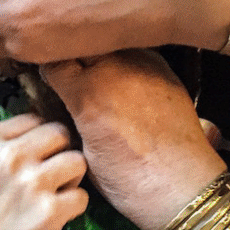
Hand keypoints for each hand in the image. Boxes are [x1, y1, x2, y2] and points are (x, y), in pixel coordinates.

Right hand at [0, 114, 87, 229]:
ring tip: (53, 194)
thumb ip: (4, 144)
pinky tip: (52, 215)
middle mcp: (10, 155)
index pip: (35, 118)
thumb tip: (44, 128)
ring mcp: (32, 182)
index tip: (34, 157)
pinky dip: (72, 207)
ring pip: (77, 161)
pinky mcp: (50, 211)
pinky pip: (82, 196)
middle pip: (61, 133)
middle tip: (50, 174)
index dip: (40, 138)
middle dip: (60, 152)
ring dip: (71, 178)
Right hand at [41, 52, 225, 229]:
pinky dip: (124, 60)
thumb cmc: (127, 181)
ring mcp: (142, 65)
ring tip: (97, 71)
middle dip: (72, 54)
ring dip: (99, 53)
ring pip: (110, 41)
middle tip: (70, 71)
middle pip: (81, 43)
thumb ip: (70, 115)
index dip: (46, 67)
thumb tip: (63, 99)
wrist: (183, 187)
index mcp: (86, 93)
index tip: (47, 77)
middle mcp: (114, 70)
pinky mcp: (164, 69)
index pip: (53, 61)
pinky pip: (135, 52)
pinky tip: (124, 77)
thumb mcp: (83, 151)